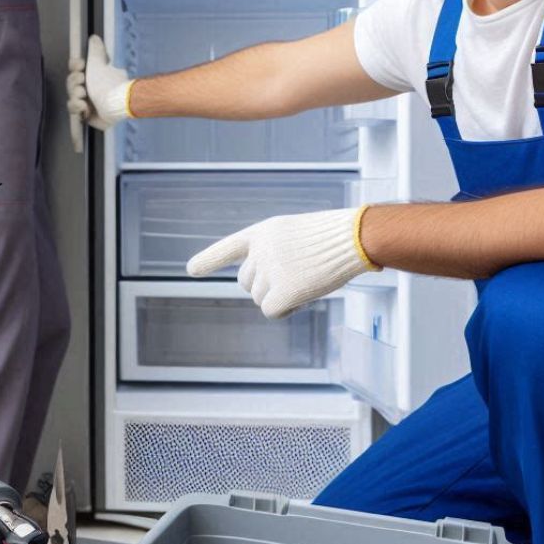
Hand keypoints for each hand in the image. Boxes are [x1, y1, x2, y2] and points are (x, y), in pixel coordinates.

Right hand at [67, 34, 132, 130]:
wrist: (115, 104)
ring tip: (83, 96)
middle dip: (74, 83)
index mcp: (92, 74)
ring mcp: (88, 102)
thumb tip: (94, 37)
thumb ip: (95, 50)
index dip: (74, 67)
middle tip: (82, 83)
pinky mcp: (87, 116)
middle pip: (70, 83)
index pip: (75, 68)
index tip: (81, 67)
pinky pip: (73, 110)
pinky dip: (77, 108)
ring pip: (70, 97)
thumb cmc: (107, 83)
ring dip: (74, 95)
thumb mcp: (99, 64)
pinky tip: (85, 108)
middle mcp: (89, 88)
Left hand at [186, 207, 376, 319]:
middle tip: (296, 277)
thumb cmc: (332, 237)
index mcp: (262, 232)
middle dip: (265, 286)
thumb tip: (265, 292)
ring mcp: (268, 271)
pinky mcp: (281, 291)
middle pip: (246, 282)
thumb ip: (273, 254)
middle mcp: (259, 251)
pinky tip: (304, 296)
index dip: (209, 259)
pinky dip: (285, 309)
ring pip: (259, 298)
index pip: (229, 247)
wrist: (352, 238)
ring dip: (278, 296)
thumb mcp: (295, 235)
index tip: (192, 269)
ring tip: (305, 280)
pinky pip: (270, 311)